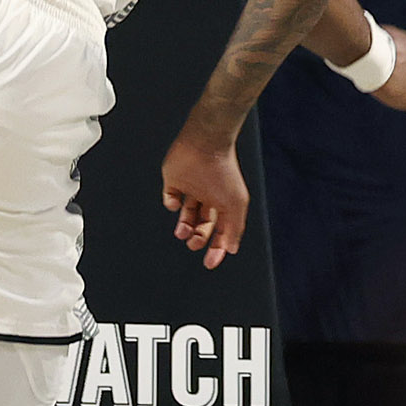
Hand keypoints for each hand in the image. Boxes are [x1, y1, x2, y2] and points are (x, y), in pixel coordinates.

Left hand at [162, 134, 249, 269]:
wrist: (205, 143)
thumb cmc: (224, 171)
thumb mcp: (236, 204)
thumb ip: (234, 228)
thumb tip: (231, 250)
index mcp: (224, 201)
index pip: (221, 229)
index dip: (217, 247)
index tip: (210, 262)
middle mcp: (208, 195)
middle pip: (203, 224)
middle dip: (198, 238)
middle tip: (194, 243)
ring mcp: (191, 187)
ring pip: (186, 214)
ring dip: (184, 227)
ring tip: (183, 231)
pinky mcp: (174, 179)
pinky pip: (170, 197)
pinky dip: (170, 204)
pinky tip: (176, 203)